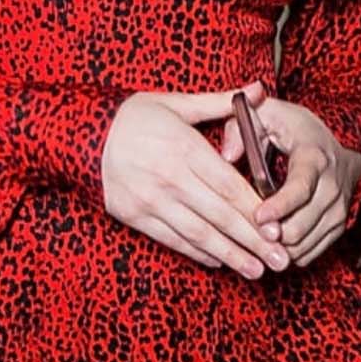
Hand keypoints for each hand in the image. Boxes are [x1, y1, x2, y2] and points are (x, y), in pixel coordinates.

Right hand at [100, 90, 296, 279]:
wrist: (80, 135)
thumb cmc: (133, 117)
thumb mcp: (176, 103)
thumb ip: (219, 103)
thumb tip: (258, 90)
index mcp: (184, 148)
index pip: (228, 185)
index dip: (256, 211)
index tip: (279, 228)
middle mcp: (170, 178)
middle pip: (220, 215)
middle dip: (253, 240)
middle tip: (280, 260)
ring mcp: (151, 200)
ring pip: (198, 234)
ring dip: (230, 255)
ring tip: (256, 271)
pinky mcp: (135, 216)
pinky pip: (172, 239)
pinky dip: (198, 252)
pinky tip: (220, 262)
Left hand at [227, 79, 360, 265]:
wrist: (336, 148)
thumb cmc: (295, 130)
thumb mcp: (268, 115)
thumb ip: (241, 128)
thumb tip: (227, 156)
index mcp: (315, 158)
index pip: (300, 188)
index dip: (279, 206)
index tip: (258, 217)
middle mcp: (333, 186)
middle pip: (300, 226)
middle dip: (270, 235)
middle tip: (247, 232)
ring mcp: (338, 209)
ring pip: (303, 245)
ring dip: (276, 247)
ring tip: (256, 237)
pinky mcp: (337, 227)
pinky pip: (310, 253)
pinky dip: (288, 253)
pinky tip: (272, 241)